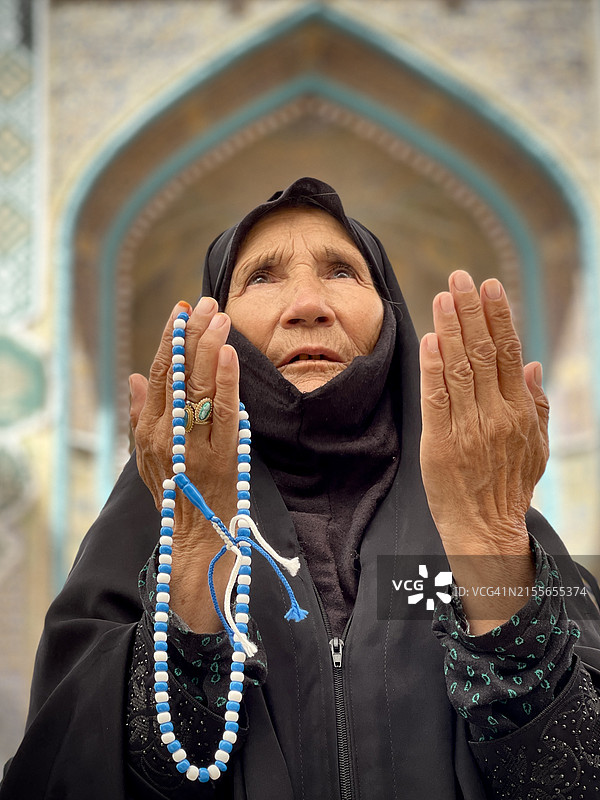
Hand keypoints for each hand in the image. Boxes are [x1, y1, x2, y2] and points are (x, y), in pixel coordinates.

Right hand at [129, 297, 240, 630]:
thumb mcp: (148, 458)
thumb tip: (134, 377)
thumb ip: (141, 416)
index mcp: (148, 431)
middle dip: (192, 334)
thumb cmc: (176, 496)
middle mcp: (165, 435)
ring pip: (197, 387)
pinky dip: (224, 380)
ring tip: (219, 317)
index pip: (156, 374)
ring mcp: (191, 445)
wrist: (195, 541)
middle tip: (206, 303)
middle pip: (176, 374)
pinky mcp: (219, 457)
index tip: (182, 311)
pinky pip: (221, 412)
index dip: (169, 340)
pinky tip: (229, 353)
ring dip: (209, 347)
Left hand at [419, 270, 549, 629]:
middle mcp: (496, 413)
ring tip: (443, 296)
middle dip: (471, 310)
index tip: (489, 287)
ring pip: (460, 367)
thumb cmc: (508, 485)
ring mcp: (469, 427)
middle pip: (484, 351)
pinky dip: (433, 367)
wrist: (485, 528)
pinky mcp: (441, 441)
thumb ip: (535, 403)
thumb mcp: (535, 445)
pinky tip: (430, 340)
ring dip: (451, 328)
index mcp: (519, 410)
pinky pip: (437, 397)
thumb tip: (533, 363)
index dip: (498, 316)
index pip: (508, 352)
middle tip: (460, 277)